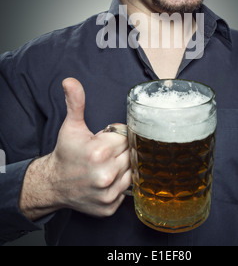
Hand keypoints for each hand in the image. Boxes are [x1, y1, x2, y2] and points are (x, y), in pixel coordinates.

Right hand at [19, 78, 131, 219]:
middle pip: (130, 154)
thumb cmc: (66, 153)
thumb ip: (76, 102)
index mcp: (99, 152)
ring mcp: (108, 193)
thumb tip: (70, 81)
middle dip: (120, 151)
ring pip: (131, 171)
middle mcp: (106, 175)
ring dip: (122, 167)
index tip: (104, 140)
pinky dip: (119, 184)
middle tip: (105, 153)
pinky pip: (127, 190)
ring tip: (106, 165)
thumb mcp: (71, 126)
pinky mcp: (110, 207)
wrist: (54, 183)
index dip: (116, 136)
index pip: (126, 137)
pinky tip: (106, 179)